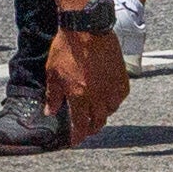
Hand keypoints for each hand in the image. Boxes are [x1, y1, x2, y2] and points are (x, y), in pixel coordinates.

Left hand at [48, 25, 129, 142]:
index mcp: (79, 97)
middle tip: (84, 128)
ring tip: (93, 111)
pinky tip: (104, 97)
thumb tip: (50, 112)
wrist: (87, 30)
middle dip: (90, 128)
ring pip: (109, 112)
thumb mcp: (52, 72)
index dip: (78, 136)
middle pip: (97, 122)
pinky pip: (118, 99)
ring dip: (101, 115)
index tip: (75, 141)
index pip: (80, 125)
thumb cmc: (66, 49)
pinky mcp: (122, 81)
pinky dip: (112, 101)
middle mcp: (98, 97)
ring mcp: (112, 90)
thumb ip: (53, 96)